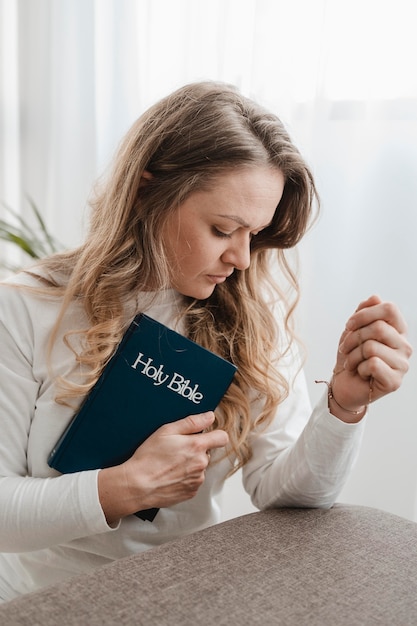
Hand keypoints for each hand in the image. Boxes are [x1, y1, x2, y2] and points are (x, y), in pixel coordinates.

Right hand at [98, 412, 227, 522]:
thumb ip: (192, 422)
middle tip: (176, 451)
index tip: (206, 435)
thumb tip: (209, 416)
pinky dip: (185, 478)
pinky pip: (193, 481)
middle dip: (195, 450)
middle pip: (207, 452)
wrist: (137, 485)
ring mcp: (197, 480)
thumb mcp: (167, 431)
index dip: (215, 434)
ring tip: (170, 465)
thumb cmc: (149, 458)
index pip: (222, 438)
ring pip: (200, 467)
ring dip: (190, 465)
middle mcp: (201, 464)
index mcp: (197, 446)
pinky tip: (170, 475)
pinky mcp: (191, 492)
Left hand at [330, 295, 411, 421]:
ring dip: (353, 355)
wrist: (343, 384)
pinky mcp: (395, 381)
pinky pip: (372, 364)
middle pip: (378, 328)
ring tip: (352, 362)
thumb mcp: (353, 329)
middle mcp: (405, 346)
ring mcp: (402, 364)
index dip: (365, 314)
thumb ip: (364, 312)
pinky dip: (358, 368)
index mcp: (398, 331)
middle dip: (353, 337)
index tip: (349, 325)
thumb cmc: (350, 356)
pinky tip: (360, 373)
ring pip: (372, 347)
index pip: (390, 309)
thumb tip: (375, 297)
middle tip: (346, 348)